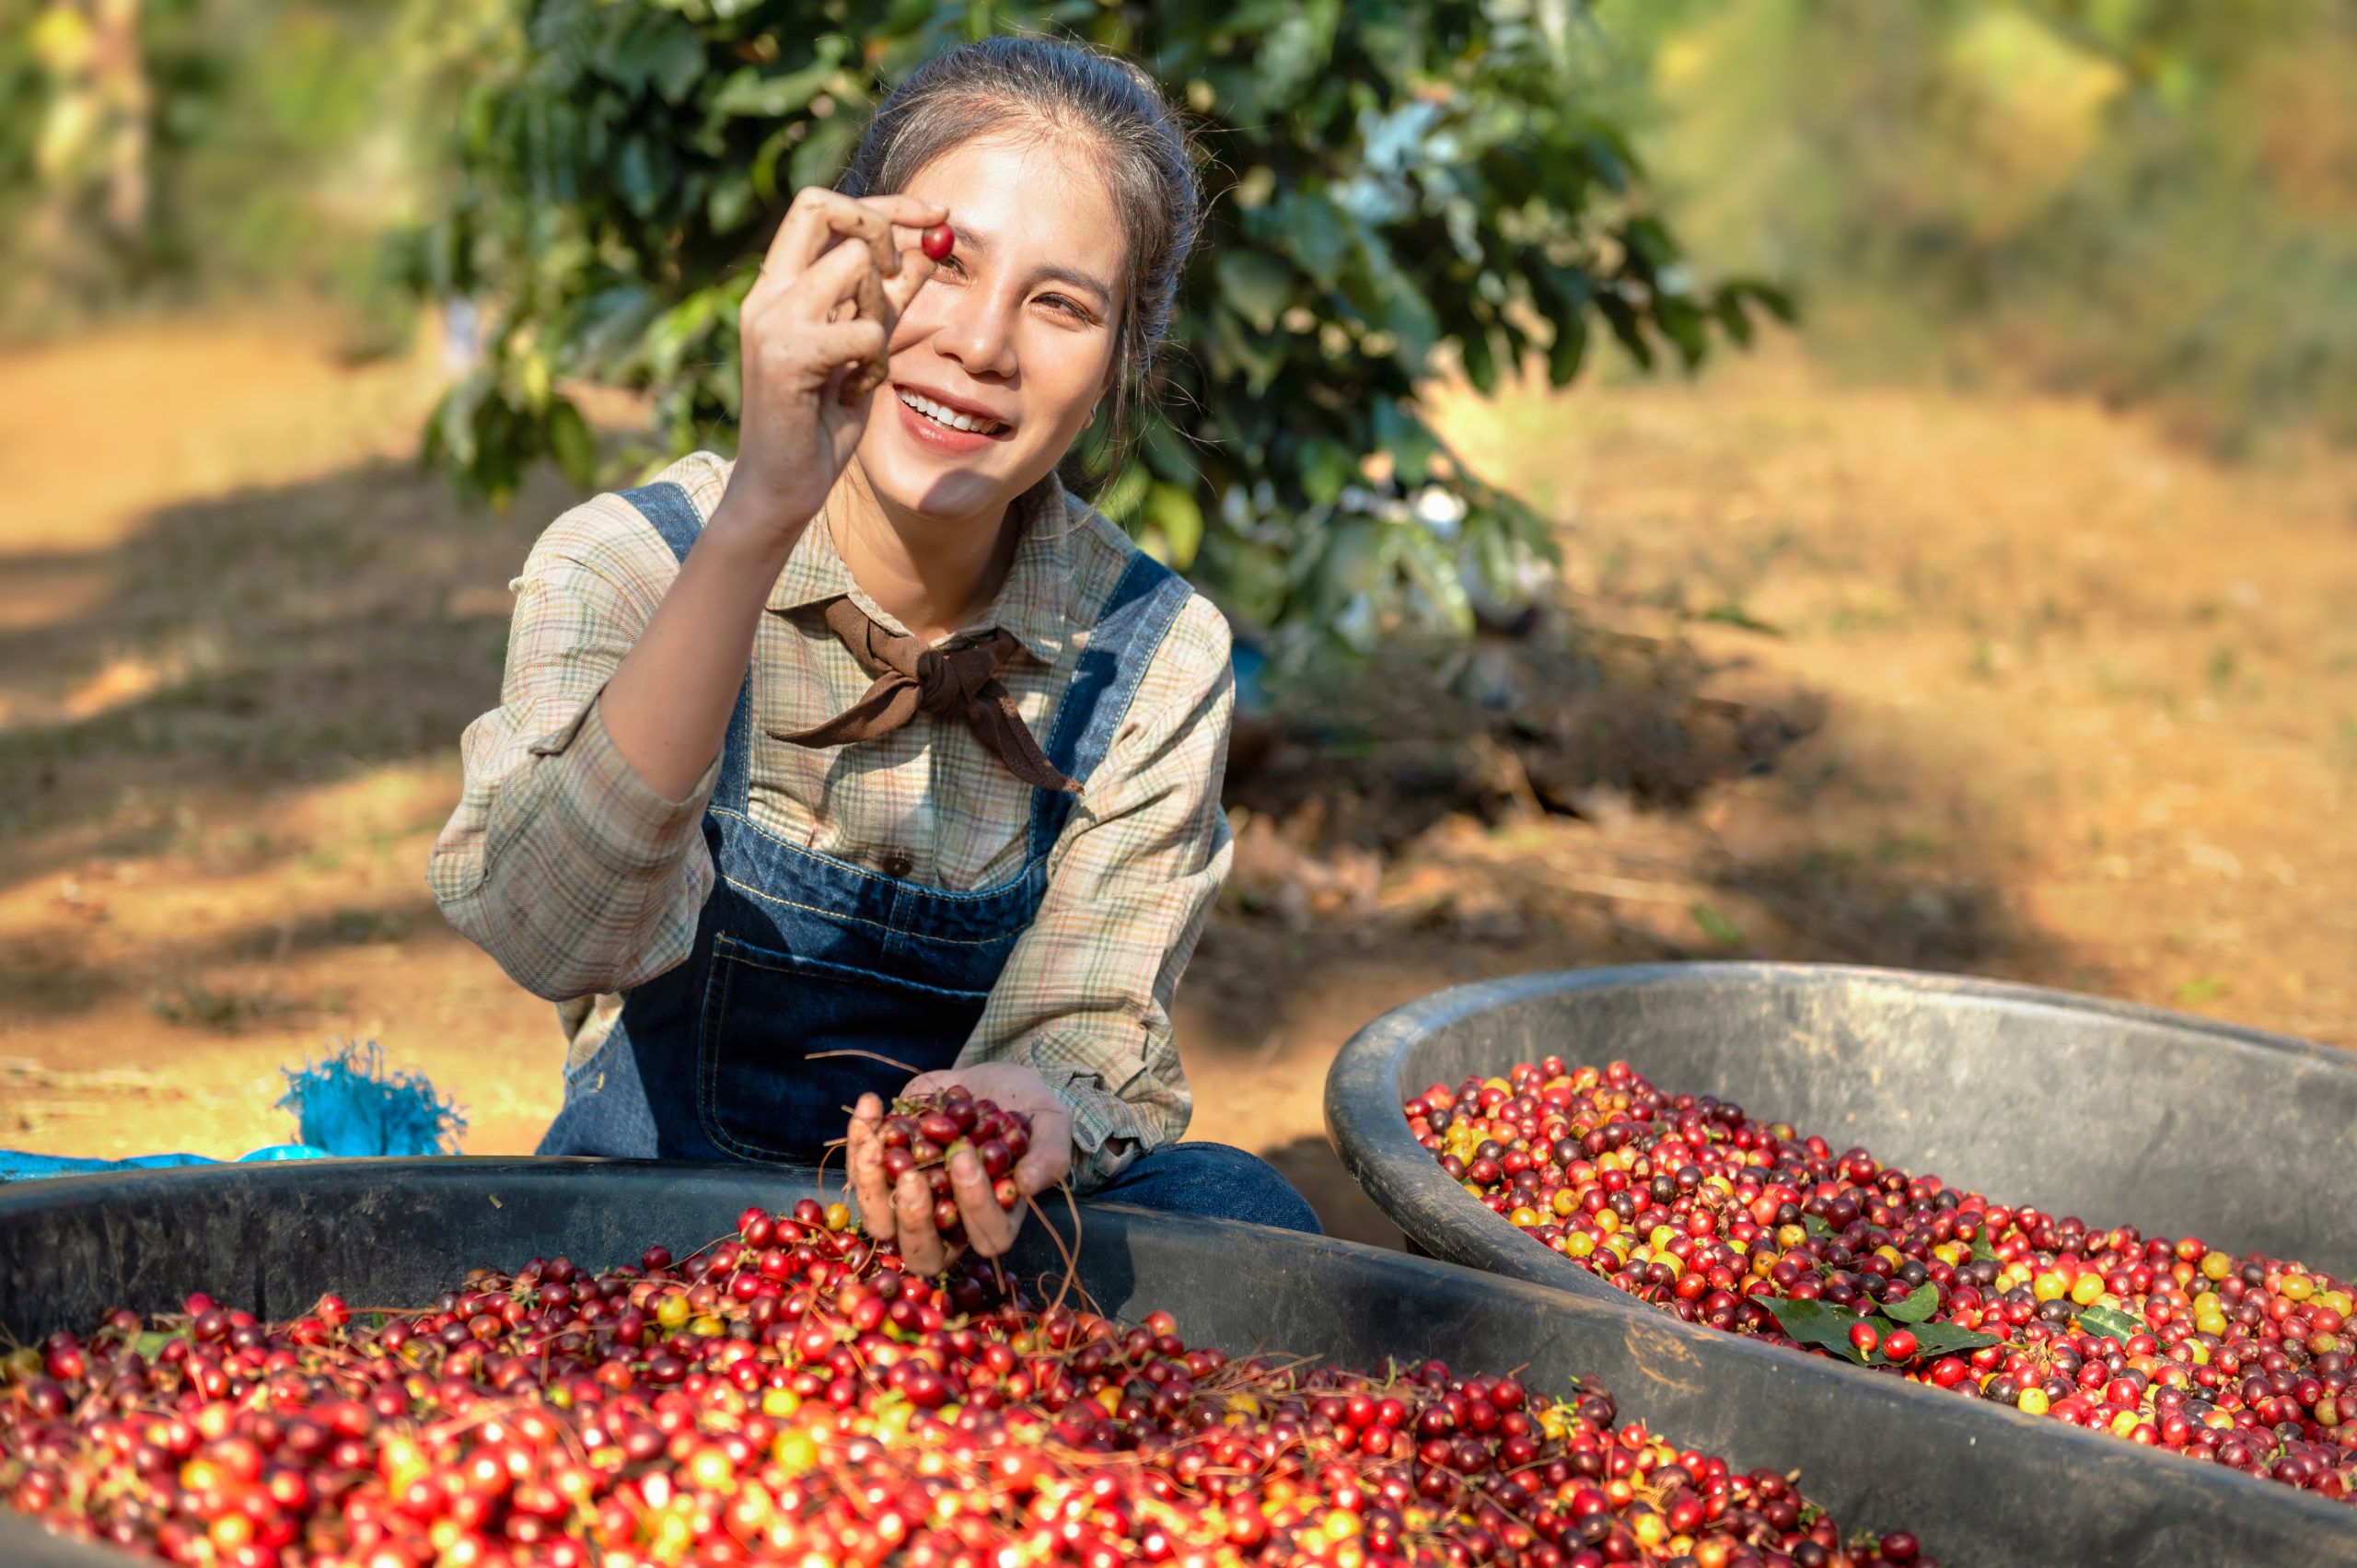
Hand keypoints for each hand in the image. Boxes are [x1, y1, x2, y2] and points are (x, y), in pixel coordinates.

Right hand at [717, 186, 946, 540]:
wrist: (782, 489)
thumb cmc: (819, 424)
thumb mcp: (866, 349)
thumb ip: (890, 299)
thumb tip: (930, 248)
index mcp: (778, 286)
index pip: (823, 206)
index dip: (884, 203)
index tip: (938, 215)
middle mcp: (767, 294)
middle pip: (825, 207)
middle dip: (881, 228)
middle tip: (900, 277)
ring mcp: (771, 321)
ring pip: (854, 264)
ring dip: (880, 310)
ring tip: (866, 362)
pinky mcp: (786, 355)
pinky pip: (864, 329)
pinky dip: (876, 361)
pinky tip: (855, 392)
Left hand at [846, 1062, 1074, 1274]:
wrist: (987, 1080)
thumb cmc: (1025, 1108)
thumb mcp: (1049, 1123)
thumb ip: (1049, 1154)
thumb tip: (1029, 1185)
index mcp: (995, 1220)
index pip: (987, 1236)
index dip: (975, 1206)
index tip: (966, 1158)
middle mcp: (950, 1223)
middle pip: (923, 1252)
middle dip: (914, 1219)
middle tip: (912, 1176)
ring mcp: (912, 1203)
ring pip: (881, 1223)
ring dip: (871, 1187)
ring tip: (876, 1142)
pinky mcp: (884, 1175)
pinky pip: (862, 1175)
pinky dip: (860, 1141)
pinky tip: (871, 1104)